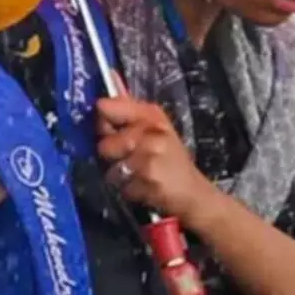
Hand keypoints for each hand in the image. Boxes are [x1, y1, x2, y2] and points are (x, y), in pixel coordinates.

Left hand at [96, 95, 220, 226]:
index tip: (109, 131)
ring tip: (139, 174)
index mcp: (151, 115)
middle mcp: (151, 130)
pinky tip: (145, 186)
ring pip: (111, 169)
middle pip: (105, 145)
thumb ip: (129, 115)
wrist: (192, 191)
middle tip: (130, 159)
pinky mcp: (148, 177)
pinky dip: (129, 190)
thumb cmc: (171, 159)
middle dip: (112, 157)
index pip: (108, 108)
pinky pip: (121, 186)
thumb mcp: (156, 130)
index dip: (102, 122)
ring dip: (120, 177)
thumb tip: (101, 102)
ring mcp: (149, 154)